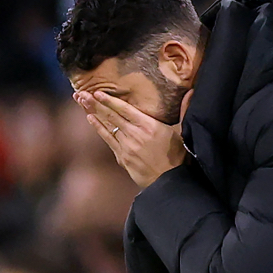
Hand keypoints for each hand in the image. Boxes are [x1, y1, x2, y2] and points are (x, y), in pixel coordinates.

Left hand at [75, 90, 190, 187]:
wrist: (169, 181)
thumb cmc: (178, 156)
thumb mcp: (182, 131)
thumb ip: (184, 109)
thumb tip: (192, 92)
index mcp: (149, 126)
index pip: (125, 109)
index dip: (110, 100)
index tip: (97, 91)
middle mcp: (135, 134)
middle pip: (111, 116)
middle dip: (95, 103)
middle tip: (81, 93)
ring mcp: (126, 146)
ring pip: (107, 126)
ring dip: (93, 113)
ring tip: (80, 101)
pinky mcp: (122, 157)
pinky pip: (108, 140)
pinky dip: (98, 128)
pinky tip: (90, 119)